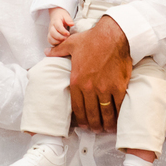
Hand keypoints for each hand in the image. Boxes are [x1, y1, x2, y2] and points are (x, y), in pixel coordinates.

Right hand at [47, 8, 73, 45]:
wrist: (55, 15)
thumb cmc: (62, 16)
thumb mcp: (66, 15)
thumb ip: (69, 19)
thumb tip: (72, 24)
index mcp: (56, 21)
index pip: (58, 26)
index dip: (63, 31)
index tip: (68, 34)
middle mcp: (51, 27)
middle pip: (52, 33)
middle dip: (59, 37)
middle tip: (66, 39)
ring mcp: (50, 32)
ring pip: (50, 38)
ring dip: (56, 41)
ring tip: (63, 42)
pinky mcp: (50, 36)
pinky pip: (50, 41)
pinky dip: (54, 44)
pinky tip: (61, 44)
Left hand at [47, 16, 130, 132]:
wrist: (113, 35)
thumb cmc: (92, 39)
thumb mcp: (70, 44)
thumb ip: (57, 51)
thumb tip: (46, 52)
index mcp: (76, 80)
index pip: (77, 107)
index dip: (80, 119)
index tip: (84, 125)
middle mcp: (90, 87)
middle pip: (91, 113)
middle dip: (93, 125)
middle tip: (95, 130)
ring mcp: (105, 88)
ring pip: (105, 113)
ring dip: (106, 123)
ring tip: (107, 128)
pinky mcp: (118, 87)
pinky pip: (118, 106)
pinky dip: (118, 114)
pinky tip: (118, 119)